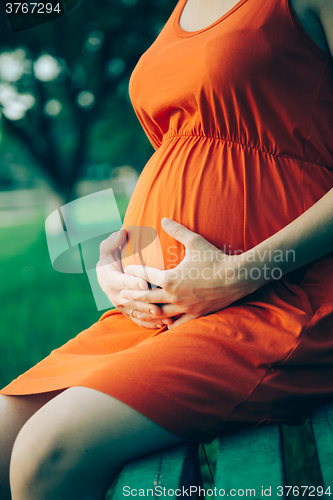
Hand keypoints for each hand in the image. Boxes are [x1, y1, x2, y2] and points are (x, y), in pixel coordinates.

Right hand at [96, 228, 172, 328]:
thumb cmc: (111, 259)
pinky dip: (151, 324)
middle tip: (159, 304)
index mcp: (110, 281)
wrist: (109, 277)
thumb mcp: (108, 249)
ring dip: (151, 316)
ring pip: (137, 314)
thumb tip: (121, 231)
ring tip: (166, 316)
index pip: (122, 282)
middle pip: (132, 302)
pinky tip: (165, 323)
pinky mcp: (130, 314)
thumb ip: (113, 241)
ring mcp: (123, 307)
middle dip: (145, 304)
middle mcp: (115, 296)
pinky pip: (140, 321)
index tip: (144, 283)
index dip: (132, 283)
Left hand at [121, 218, 259, 327]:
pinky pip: (178, 323)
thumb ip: (177, 230)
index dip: (134, 272)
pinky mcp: (196, 315)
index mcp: (171, 279)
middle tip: (120, 296)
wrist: (237, 277)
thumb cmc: (215, 258)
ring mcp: (185, 307)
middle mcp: (174, 296)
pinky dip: (168, 323)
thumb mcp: (195, 241)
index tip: (126, 269)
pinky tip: (163, 323)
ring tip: (136, 312)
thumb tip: (164, 218)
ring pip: (159, 314)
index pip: (145, 276)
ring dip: (146, 312)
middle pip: (146, 298)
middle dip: (133, 296)